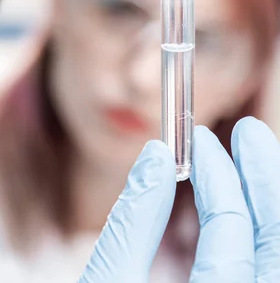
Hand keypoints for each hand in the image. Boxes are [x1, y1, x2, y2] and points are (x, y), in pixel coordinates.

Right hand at [78, 117, 279, 282]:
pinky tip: (248, 202)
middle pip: (275, 240)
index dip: (217, 174)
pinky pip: (267, 266)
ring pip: (279, 255)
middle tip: (249, 131)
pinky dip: (262, 230)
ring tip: (255, 157)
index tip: (199, 140)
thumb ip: (131, 223)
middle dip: (263, 178)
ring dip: (268, 200)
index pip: (229, 226)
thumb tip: (156, 157)